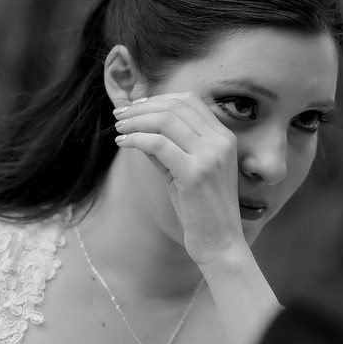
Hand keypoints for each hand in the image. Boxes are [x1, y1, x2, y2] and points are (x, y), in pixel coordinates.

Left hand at [113, 93, 245, 264]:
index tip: (135, 107)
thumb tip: (138, 126)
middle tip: (119, 116)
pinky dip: (136, 139)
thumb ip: (167, 148)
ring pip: (166, 121)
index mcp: (224, 138)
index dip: (158, 99)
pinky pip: (159, 144)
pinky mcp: (196, 173)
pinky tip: (123, 143)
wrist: (220, 244)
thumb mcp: (185, 171)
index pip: (190, 102)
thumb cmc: (202, 211)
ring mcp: (211, 156)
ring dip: (136, 121)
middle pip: (176, 107)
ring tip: (118, 129)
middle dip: (142, 108)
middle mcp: (221, 142)